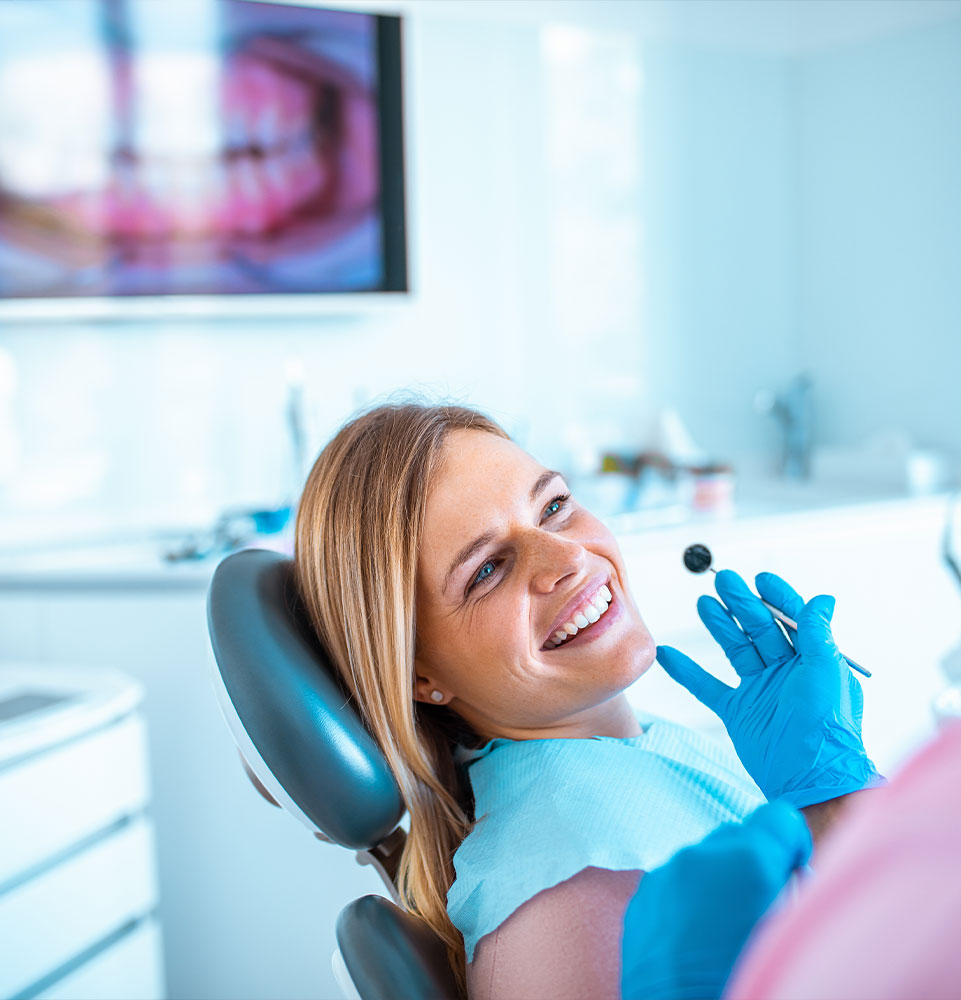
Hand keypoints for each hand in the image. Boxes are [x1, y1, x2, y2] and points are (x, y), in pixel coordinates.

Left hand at [621, 802, 811, 999]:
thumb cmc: (750, 984)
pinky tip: (695, 942)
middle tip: (758, 910)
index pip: (779, 819)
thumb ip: (794, 888)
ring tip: (723, 933)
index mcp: (748, 861)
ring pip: (702, 860)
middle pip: (737, 836)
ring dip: (717, 882)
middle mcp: (701, 857)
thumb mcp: (792, 931)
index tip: (792, 875)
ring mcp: (664, 876)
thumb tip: (789, 874)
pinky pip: (673, 883)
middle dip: (752, 864)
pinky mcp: (640, 900)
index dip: (791, 846)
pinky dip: (688, 900)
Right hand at [657, 570, 881, 808]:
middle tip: (722, 580)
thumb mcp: (827, 671)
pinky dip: (686, 671)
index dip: (777, 597)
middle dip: (741, 603)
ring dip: (719, 626)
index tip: (760, 578)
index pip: (792, 620)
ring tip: (703, 602)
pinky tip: (668, 654)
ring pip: (735, 649)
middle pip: (760, 629)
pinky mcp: (738, 712)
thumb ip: (818, 634)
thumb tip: (823, 600)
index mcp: (811, 661)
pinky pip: (708, 686)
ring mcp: (760, 691)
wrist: (810, 778)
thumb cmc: (827, 726)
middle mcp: (786, 673)